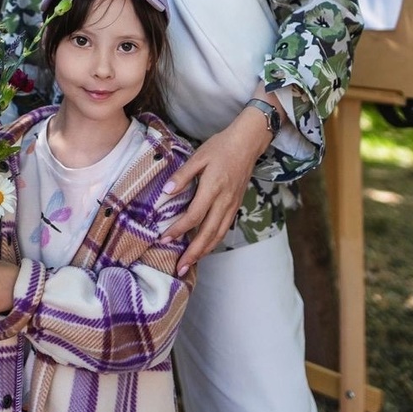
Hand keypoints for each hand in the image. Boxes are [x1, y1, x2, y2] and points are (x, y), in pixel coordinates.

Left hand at [160, 114, 267, 272]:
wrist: (248, 143)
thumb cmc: (221, 147)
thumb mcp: (198, 156)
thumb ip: (183, 175)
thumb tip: (166, 191)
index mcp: (213, 188)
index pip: (194, 216)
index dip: (179, 229)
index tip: (164, 238)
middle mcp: (224, 201)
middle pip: (208, 233)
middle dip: (193, 253)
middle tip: (180, 268)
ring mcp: (232, 205)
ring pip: (218, 235)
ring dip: (204, 251)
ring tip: (191, 263)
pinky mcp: (236, 205)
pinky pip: (224, 228)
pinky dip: (214, 241)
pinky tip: (205, 246)